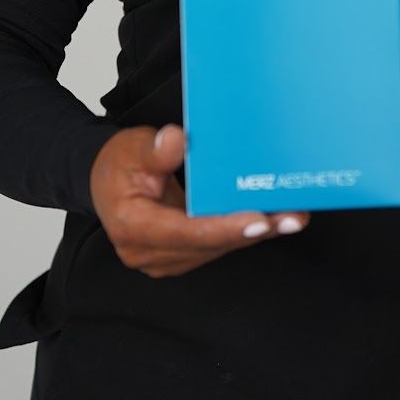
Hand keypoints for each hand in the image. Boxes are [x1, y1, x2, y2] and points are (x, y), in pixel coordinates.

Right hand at [88, 123, 311, 277]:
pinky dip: (244, 231)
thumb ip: (155, 149)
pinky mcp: (181, 255)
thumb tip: (177, 141)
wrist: (106, 180)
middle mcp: (149, 252)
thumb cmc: (119, 163)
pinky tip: (275, 218)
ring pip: (218, 248)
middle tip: (293, 216)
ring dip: (256, 233)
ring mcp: (165, 258)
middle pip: (209, 243)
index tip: (259, 221)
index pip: (185, 231)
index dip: (224, 228)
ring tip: (293, 216)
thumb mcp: (132, 147)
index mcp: (133, 227)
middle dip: (253, 230)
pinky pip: (217, 245)